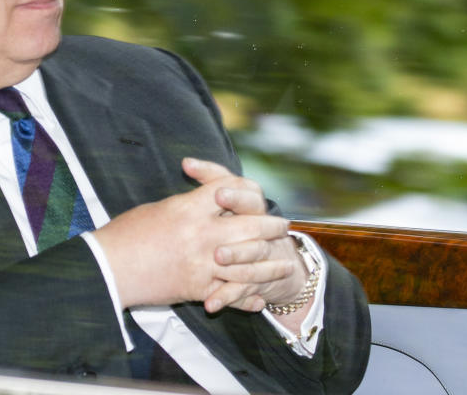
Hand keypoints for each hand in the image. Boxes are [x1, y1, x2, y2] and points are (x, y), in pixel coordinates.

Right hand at [92, 159, 291, 308]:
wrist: (108, 269)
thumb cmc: (126, 234)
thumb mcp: (158, 209)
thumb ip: (187, 205)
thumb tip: (206, 203)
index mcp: (189, 209)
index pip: (230, 189)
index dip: (245, 189)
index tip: (255, 194)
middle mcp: (201, 234)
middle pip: (251, 225)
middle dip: (272, 226)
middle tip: (283, 226)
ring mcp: (202, 263)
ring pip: (250, 263)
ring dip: (270, 264)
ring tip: (284, 263)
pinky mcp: (198, 289)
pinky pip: (232, 293)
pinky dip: (247, 296)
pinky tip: (258, 297)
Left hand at [181, 159, 307, 314]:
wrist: (280, 263)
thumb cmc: (241, 221)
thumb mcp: (229, 198)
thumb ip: (210, 177)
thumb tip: (186, 162)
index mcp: (252, 204)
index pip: (249, 191)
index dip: (234, 191)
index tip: (217, 193)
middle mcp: (261, 227)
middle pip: (255, 220)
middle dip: (237, 226)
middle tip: (218, 218)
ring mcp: (262, 255)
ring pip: (254, 253)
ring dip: (237, 255)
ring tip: (218, 257)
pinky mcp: (257, 282)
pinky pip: (244, 290)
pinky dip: (227, 298)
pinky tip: (211, 304)